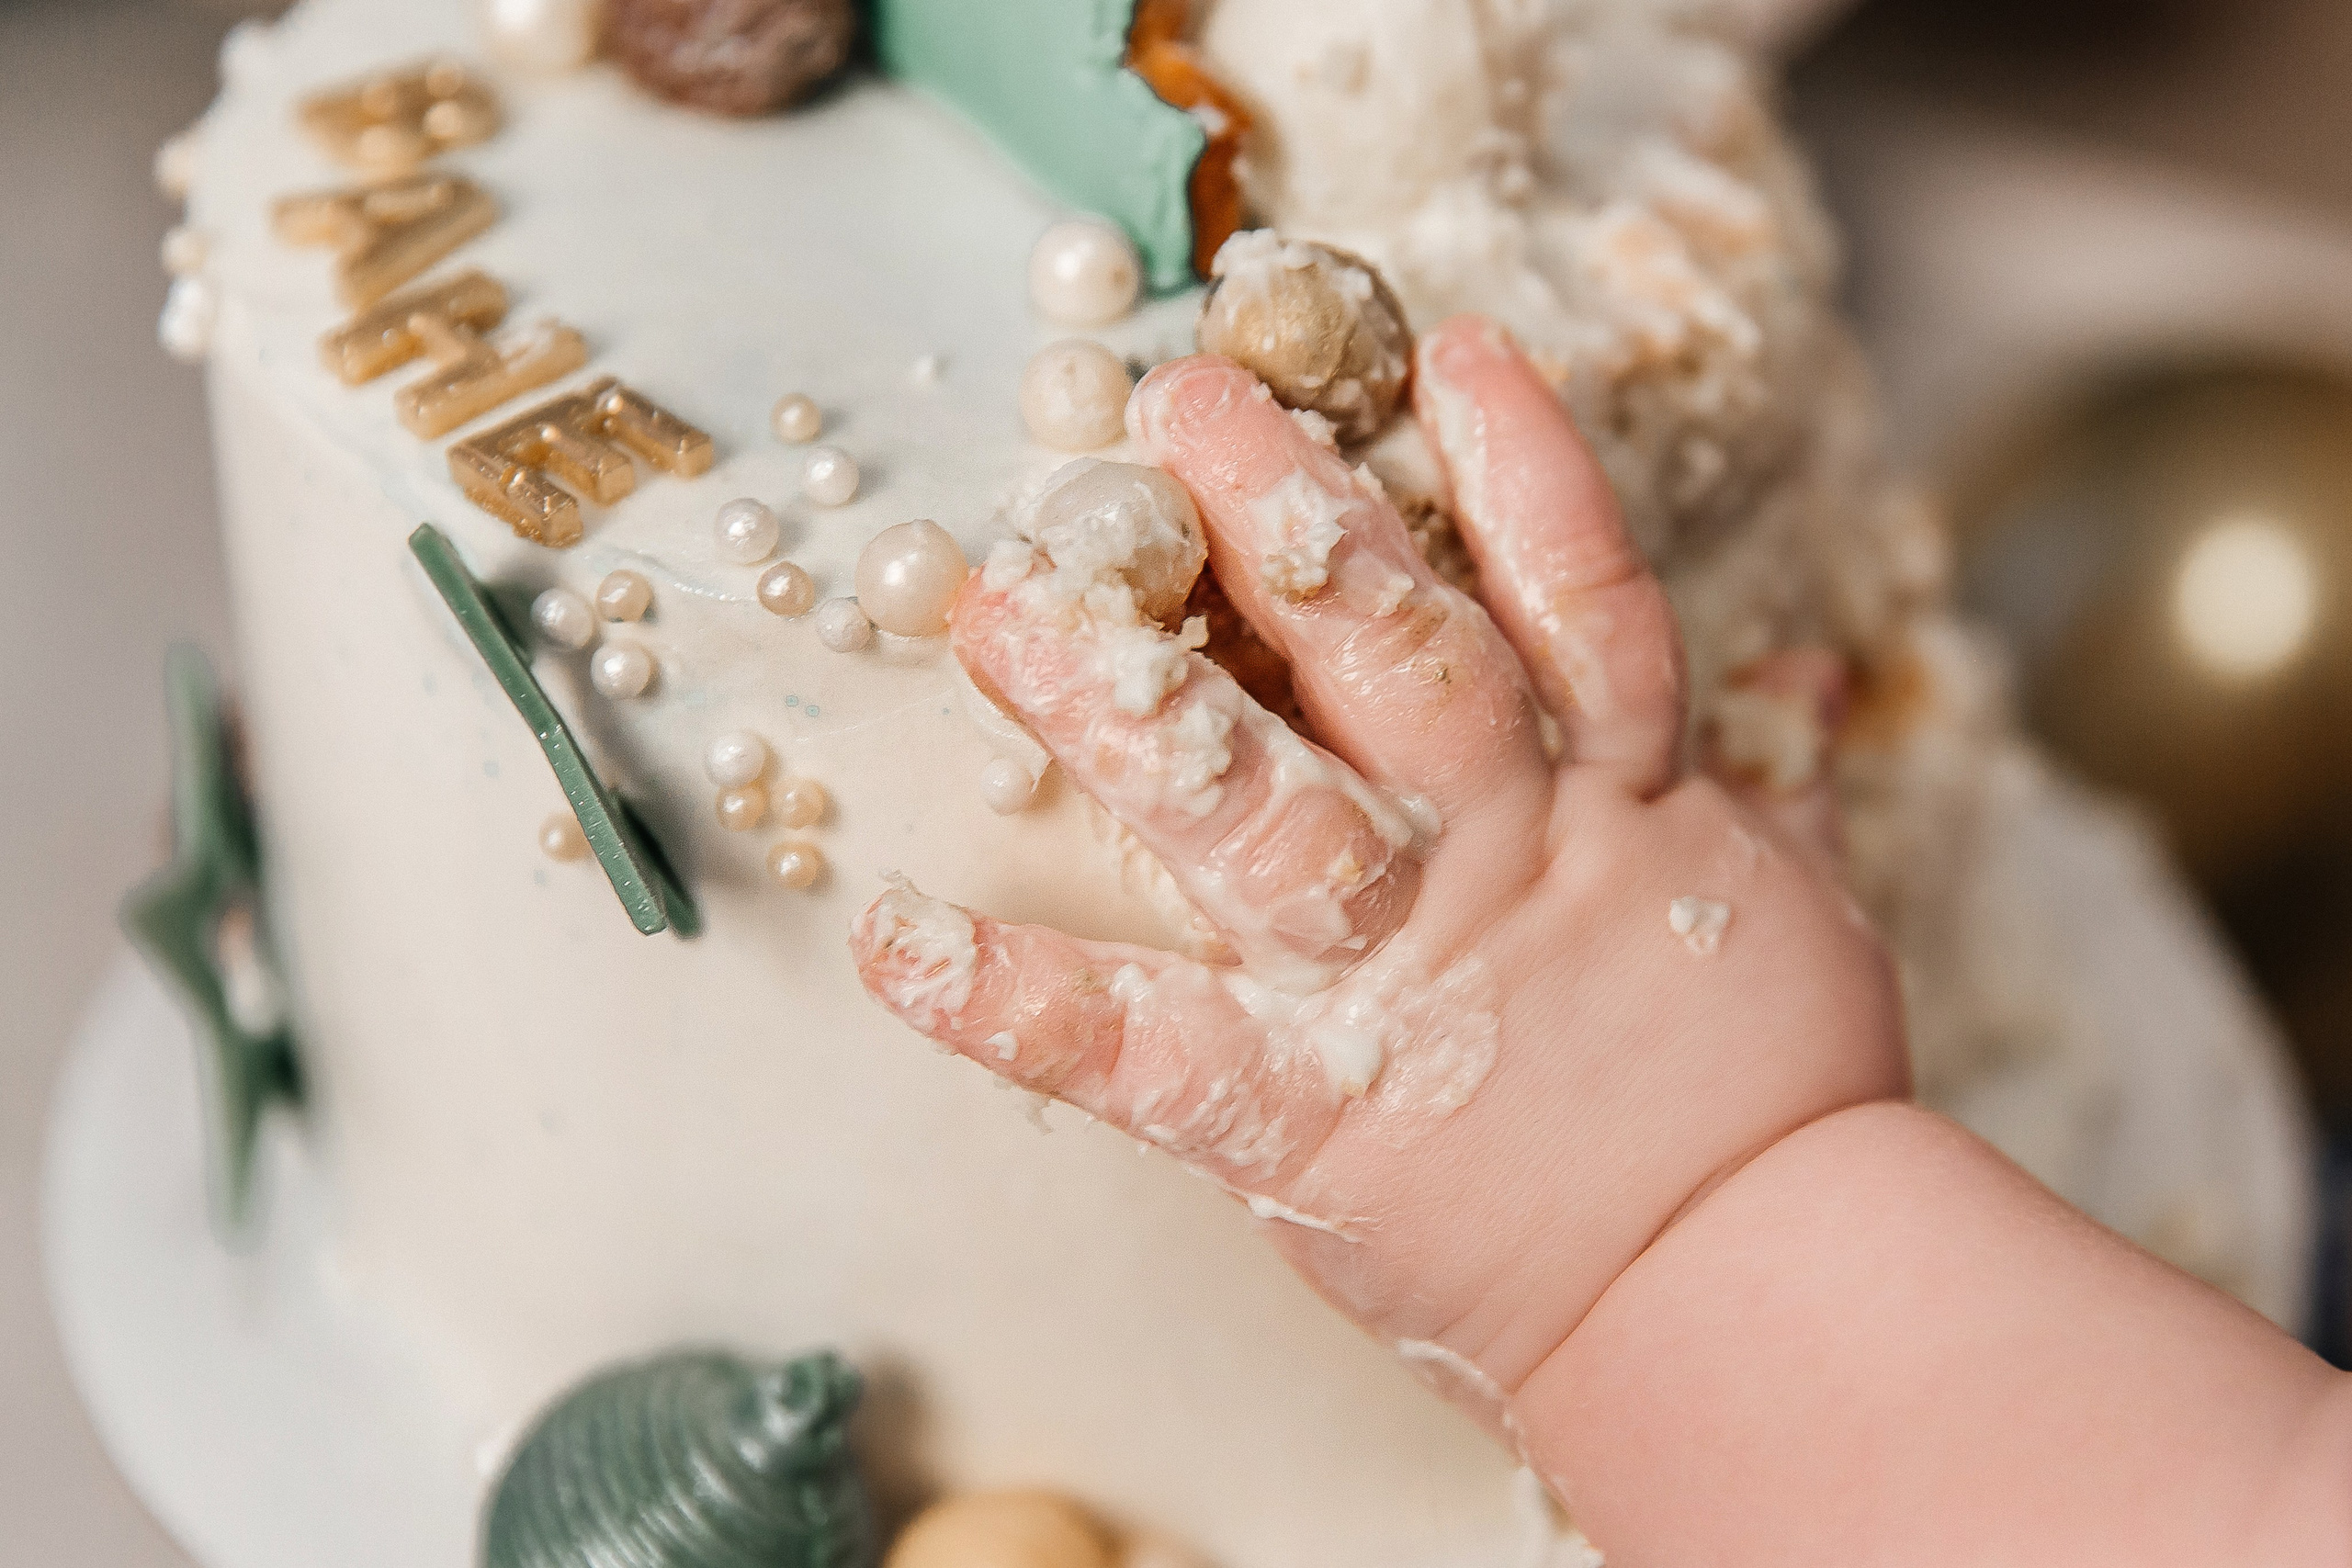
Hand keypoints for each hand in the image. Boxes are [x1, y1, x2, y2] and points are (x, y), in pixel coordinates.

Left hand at [851, 316, 1907, 1410]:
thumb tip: (1804, 663)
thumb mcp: (1797, 903)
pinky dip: (1017, 1000)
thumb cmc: (1774, 1097)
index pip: (1572, 599)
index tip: (1445, 344)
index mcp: (1614, 799)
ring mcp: (1394, 982)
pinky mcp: (1307, 1116)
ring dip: (1123, 703)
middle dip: (1285, 524)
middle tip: (1178, 401)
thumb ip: (1775, 773)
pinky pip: (1147, 1049)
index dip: (1518, 467)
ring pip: (1253, 810)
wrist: (1757, 1303)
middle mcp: (1495, 857)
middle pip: (1388, 661)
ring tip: (1002, 602)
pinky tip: (895, 937)